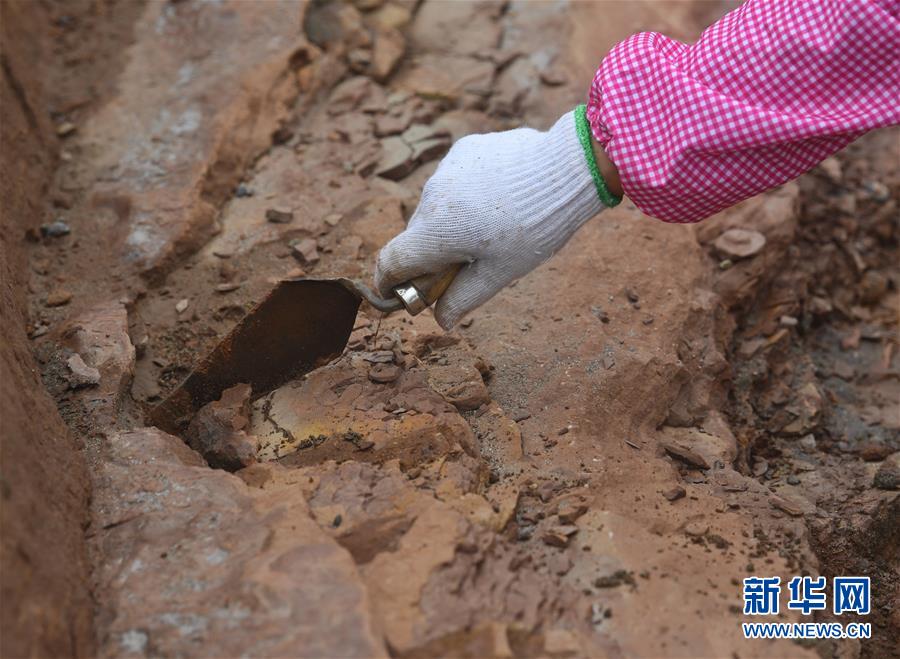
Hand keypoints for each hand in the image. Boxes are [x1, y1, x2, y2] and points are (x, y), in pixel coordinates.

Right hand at [375, 109, 613, 328]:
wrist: (567, 168)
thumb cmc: (535, 227)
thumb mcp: (500, 274)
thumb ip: (463, 299)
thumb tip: (440, 320)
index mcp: (436, 232)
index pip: (391, 261)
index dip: (388, 283)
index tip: (394, 294)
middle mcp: (432, 197)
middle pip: (417, 236)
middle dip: (431, 255)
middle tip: (466, 267)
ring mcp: (447, 169)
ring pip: (437, 208)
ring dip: (451, 224)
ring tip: (492, 230)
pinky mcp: (464, 150)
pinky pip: (454, 181)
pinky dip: (466, 196)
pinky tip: (499, 200)